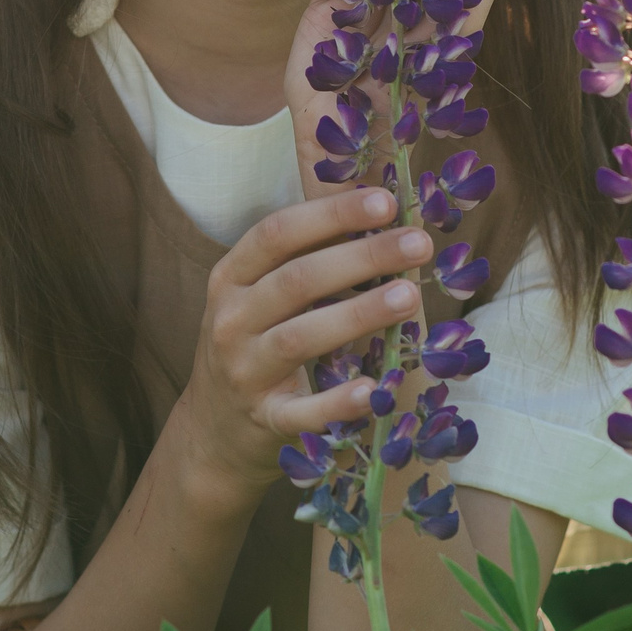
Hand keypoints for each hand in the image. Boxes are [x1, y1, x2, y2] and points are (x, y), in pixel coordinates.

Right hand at [175, 188, 436, 516]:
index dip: (331, 214)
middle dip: (362, 257)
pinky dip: (336, 402)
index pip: (277, 233)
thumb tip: (377, 205)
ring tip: (409, 296)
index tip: (385, 202)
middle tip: (418, 243)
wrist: (213, 428)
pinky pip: (302, 412)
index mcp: (231, 277)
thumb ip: (307, 253)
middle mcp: (231, 319)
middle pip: (297, 280)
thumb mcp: (261, 292)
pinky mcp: (263, 419)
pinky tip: (373, 389)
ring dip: (358, 314)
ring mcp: (244, 371)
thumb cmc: (253, 343)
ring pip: (300, 338)